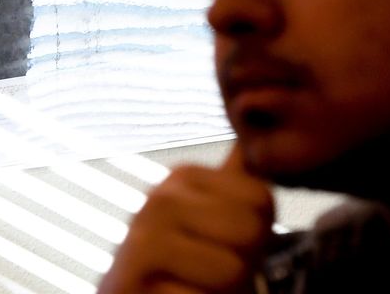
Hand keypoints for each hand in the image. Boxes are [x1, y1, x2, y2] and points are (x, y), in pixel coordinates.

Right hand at [97, 148, 274, 293]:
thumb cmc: (187, 267)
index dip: (260, 235)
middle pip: (251, 231)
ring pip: (230, 269)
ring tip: (194, 284)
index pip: (263, 200)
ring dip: (220, 290)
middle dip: (243, 263)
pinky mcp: (126, 279)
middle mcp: (161, 196)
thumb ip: (239, 178)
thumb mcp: (218, 215)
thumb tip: (256, 113)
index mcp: (186, 177)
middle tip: (211, 270)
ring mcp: (140, 235)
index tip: (228, 245)